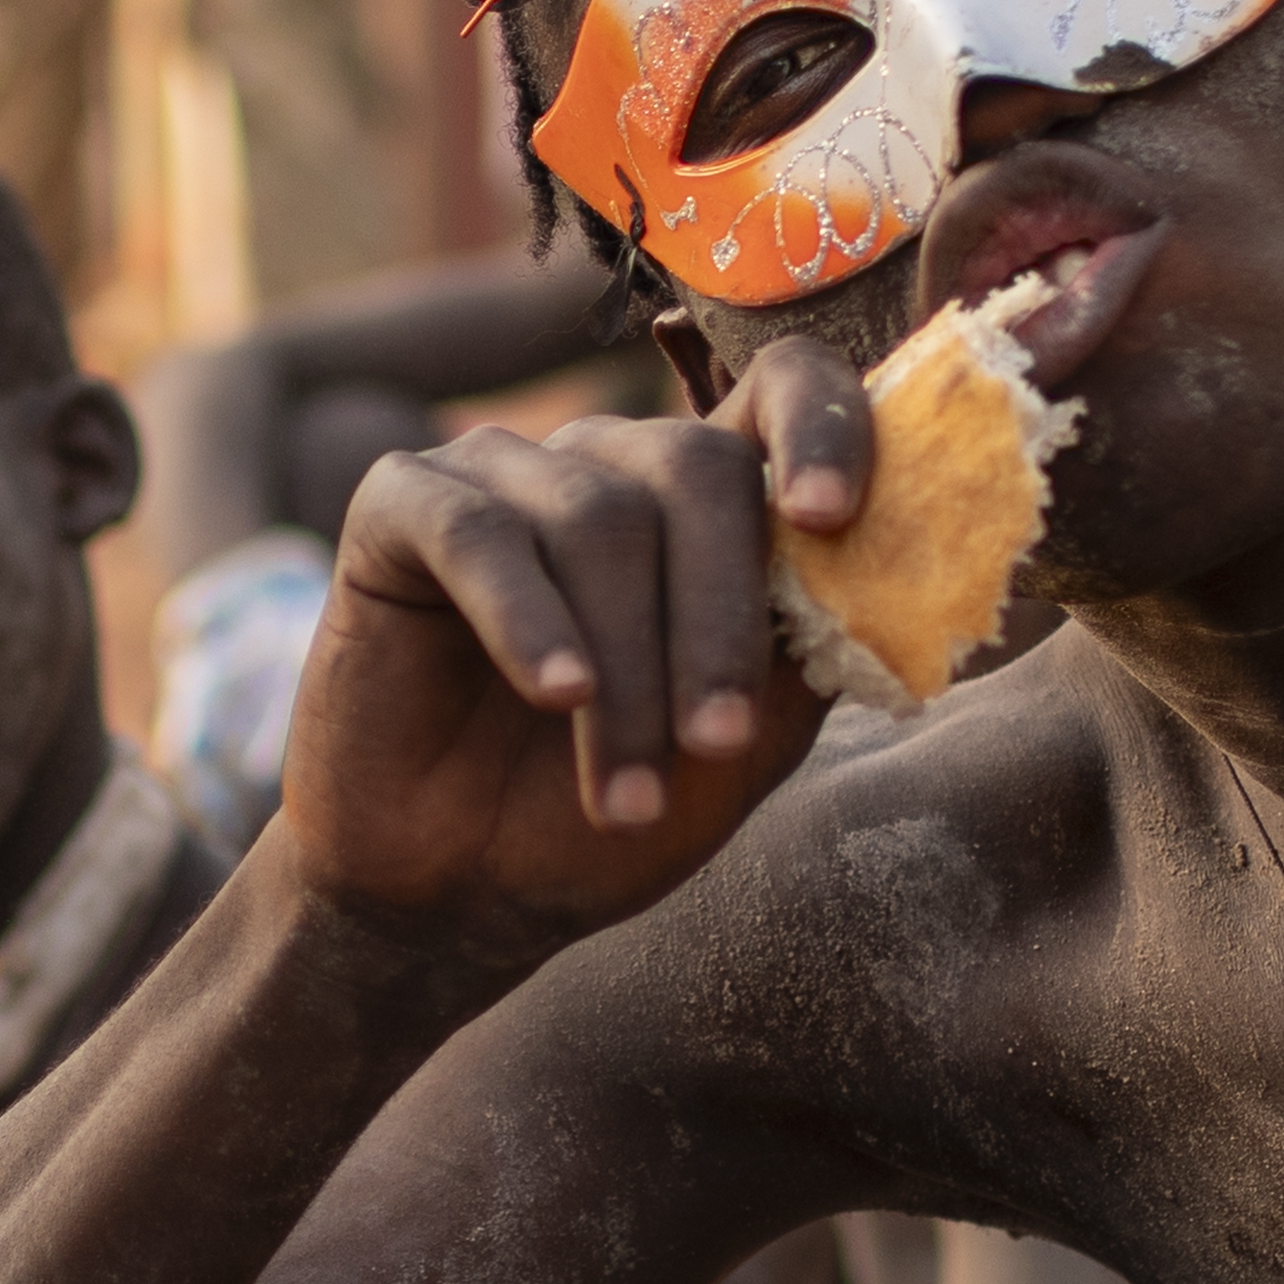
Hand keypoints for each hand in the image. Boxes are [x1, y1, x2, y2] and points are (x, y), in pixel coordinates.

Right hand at [275, 339, 860, 951]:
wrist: (458, 894)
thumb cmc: (611, 812)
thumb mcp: (741, 744)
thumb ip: (808, 648)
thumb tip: (882, 577)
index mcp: (708, 501)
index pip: (786, 389)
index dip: (824, 427)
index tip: (829, 519)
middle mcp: (610, 463)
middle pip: (696, 467)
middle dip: (719, 620)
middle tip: (716, 744)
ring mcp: (503, 472)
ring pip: (598, 521)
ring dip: (627, 675)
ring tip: (628, 796)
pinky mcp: (402, 506)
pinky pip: (479, 534)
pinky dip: (529, 621)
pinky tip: (555, 694)